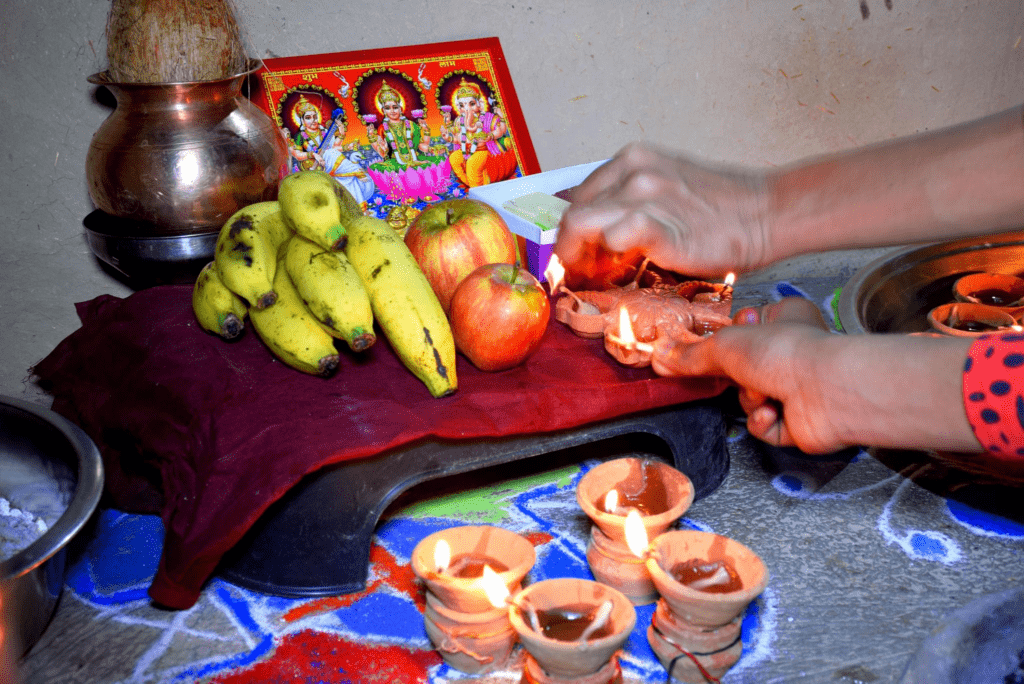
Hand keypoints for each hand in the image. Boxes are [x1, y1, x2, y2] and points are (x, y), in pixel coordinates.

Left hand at [556, 142, 773, 278]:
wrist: (764, 213)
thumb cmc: (721, 208)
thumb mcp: (668, 186)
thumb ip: (632, 199)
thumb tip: (602, 231)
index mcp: (632, 158)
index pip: (580, 196)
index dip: (572, 230)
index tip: (575, 253)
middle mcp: (632, 171)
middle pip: (573, 213)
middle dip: (567, 247)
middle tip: (576, 272)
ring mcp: (642, 195)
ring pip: (581, 226)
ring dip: (579, 258)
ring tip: (590, 277)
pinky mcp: (656, 223)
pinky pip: (611, 239)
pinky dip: (605, 261)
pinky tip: (615, 274)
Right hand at [652, 298, 840, 451]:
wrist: (826, 391)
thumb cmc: (789, 353)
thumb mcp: (725, 344)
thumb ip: (690, 355)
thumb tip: (662, 355)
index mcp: (783, 320)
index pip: (745, 329)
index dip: (726, 339)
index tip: (710, 343)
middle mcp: (792, 353)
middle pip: (742, 369)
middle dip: (735, 378)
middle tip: (735, 372)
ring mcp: (798, 388)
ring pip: (750, 400)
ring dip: (750, 401)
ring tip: (764, 392)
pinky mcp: (799, 421)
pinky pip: (764, 426)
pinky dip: (763, 423)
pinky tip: (774, 413)